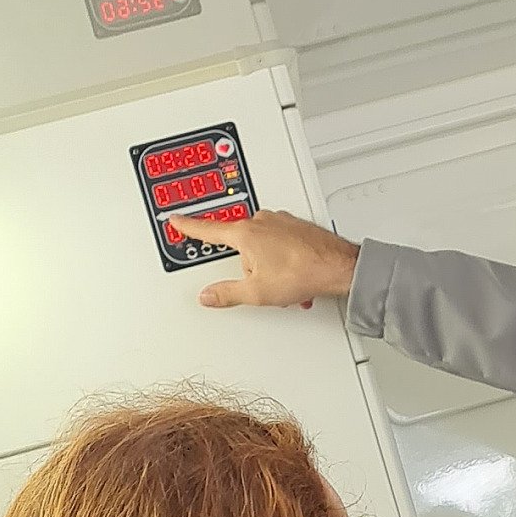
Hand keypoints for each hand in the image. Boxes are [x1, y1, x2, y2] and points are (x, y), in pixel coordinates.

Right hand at [165, 210, 360, 309]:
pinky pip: (280, 244)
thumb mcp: (256, 291)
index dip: (188, 226)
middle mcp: (262, 221)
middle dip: (248, 266)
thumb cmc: (304, 271)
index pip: (207, 229)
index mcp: (245, 233)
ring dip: (269, 265)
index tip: (176, 220)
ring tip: (285, 280)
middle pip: (239, 244)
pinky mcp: (297, 226)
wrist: (339, 267)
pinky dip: (284, 260)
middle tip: (265, 280)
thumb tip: (209, 295)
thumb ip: (227, 293)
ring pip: (261, 246)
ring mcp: (281, 221)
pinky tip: (295, 273)